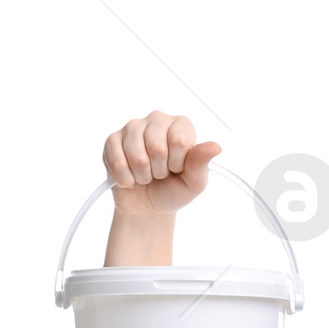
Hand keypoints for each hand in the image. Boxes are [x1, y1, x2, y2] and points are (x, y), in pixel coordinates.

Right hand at [102, 112, 219, 262]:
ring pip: (137, 156)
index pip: (178, 140)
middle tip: (160, 174)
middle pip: (156, 147)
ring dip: (143, 176)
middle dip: (159, 171)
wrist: (149, 207)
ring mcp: (133, 127)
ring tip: (147, 176)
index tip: (177, 169)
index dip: (177, 164)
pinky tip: (131, 178)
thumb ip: (201, 164)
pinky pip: (117, 161)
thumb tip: (216, 146)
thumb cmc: (173, 190)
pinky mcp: (112, 140)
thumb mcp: (193, 182)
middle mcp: (156, 119)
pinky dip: (126, 178)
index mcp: (180, 125)